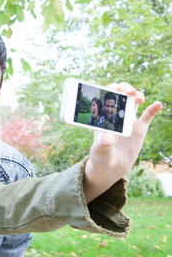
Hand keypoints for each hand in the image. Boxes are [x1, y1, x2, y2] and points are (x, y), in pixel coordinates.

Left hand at [83, 82, 162, 202]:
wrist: (111, 168)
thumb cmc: (100, 157)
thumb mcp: (99, 151)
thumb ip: (103, 144)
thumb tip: (108, 138)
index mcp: (103, 117)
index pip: (105, 97)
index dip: (111, 89)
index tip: (116, 89)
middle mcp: (116, 116)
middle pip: (121, 94)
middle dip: (125, 89)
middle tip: (129, 92)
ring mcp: (128, 121)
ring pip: (134, 101)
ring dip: (137, 95)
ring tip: (139, 98)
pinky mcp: (139, 129)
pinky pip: (148, 116)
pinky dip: (153, 109)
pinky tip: (157, 104)